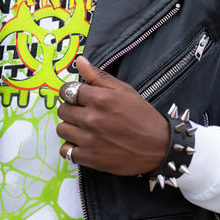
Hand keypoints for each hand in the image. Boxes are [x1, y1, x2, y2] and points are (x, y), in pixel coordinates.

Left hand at [56, 56, 168, 175]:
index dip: (71, 92)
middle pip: (62, 110)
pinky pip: (65, 151)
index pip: (68, 91)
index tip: (77, 96)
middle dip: (70, 108)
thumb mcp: (124, 90)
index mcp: (100, 99)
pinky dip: (71, 147)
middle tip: (84, 112)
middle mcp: (92, 119)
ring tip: (84, 128)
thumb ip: (98, 76)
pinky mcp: (90, 159)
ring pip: (61, 129)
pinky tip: (82, 143)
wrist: (158, 147)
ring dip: (70, 127)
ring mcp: (89, 140)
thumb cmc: (142, 116)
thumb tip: (79, 60)